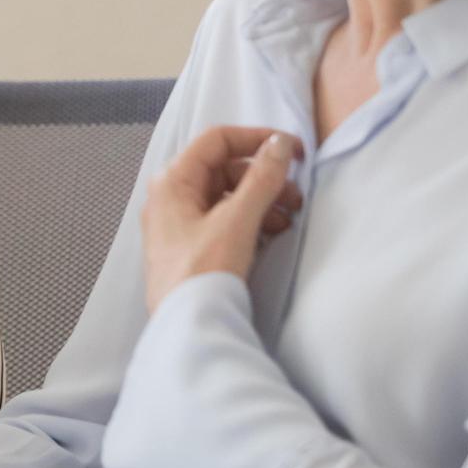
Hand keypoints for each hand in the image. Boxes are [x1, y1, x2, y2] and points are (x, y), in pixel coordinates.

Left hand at [142, 127, 303, 313]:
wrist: (186, 328)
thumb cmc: (203, 271)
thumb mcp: (236, 221)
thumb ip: (261, 179)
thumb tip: (280, 144)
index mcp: (172, 180)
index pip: (217, 140)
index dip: (257, 139)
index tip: (293, 150)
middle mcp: (171, 196)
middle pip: (224, 168)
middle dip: (264, 177)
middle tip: (296, 196)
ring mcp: (179, 222)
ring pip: (227, 195)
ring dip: (262, 200)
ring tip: (290, 218)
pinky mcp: (191, 246)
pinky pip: (225, 219)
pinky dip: (251, 220)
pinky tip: (274, 234)